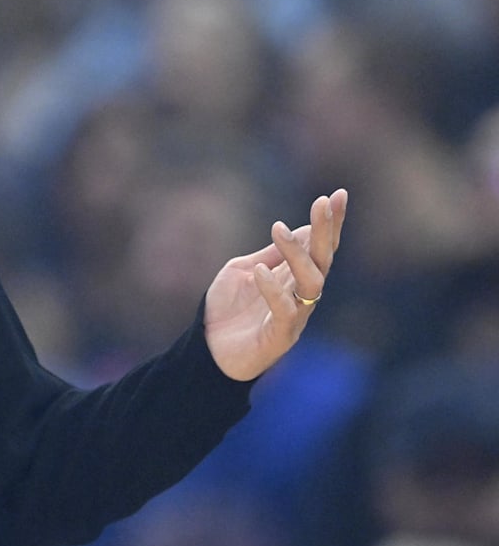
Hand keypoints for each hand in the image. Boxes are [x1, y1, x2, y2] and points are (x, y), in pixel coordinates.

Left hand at [202, 189, 347, 381]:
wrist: (207, 351)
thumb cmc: (227, 310)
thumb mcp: (244, 270)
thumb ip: (270, 254)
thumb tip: (300, 229)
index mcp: (294, 277)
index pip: (319, 246)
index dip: (330, 222)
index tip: (338, 194)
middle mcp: (301, 295)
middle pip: (323, 259)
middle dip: (325, 230)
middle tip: (323, 202)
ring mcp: (294, 316)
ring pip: (311, 282)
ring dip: (297, 254)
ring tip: (278, 229)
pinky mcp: (280, 336)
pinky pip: (285, 311)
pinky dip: (273, 290)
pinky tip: (260, 272)